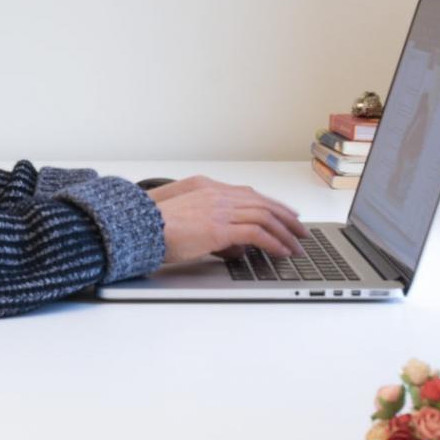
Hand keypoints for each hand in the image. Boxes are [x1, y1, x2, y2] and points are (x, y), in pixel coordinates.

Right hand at [146, 176, 310, 267]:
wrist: (139, 228)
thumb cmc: (154, 228)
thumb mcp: (187, 220)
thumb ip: (212, 226)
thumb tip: (235, 244)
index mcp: (207, 187)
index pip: (249, 194)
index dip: (272, 205)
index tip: (286, 214)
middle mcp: (217, 193)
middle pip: (262, 202)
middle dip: (286, 218)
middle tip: (301, 230)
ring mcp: (219, 208)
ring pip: (264, 216)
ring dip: (285, 232)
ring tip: (297, 245)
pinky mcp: (219, 226)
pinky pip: (257, 232)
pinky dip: (274, 242)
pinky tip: (282, 251)